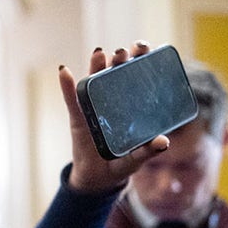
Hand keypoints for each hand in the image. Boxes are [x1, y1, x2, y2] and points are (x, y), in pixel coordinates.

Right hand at [59, 42, 169, 193]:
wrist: (97, 179)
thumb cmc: (119, 164)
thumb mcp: (135, 158)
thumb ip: (147, 150)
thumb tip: (163, 141)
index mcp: (130, 107)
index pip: (136, 79)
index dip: (140, 61)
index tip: (144, 48)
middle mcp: (112, 103)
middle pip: (115, 75)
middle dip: (119, 60)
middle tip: (124, 50)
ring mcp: (93, 109)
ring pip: (94, 82)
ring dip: (96, 66)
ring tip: (99, 52)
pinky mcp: (78, 119)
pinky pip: (72, 100)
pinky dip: (67, 85)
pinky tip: (64, 71)